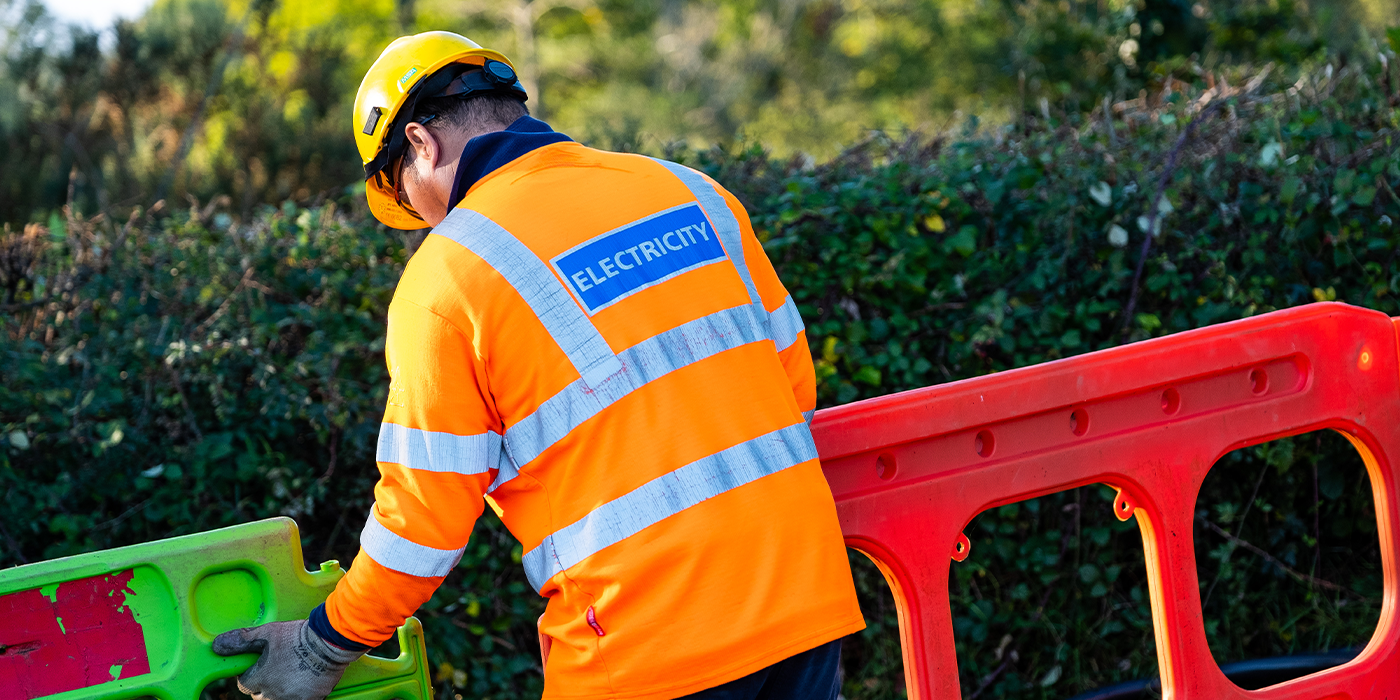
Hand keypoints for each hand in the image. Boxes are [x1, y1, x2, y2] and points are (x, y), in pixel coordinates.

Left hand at [212, 619, 364, 699]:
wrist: (329, 643)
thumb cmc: (298, 637)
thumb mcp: (268, 633)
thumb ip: (242, 640)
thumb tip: (217, 645)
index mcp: (261, 678)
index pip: (244, 685)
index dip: (249, 676)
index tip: (256, 668)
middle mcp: (273, 693)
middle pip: (259, 697)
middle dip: (262, 687)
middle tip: (272, 673)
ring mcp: (291, 698)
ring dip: (277, 693)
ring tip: (286, 679)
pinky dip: (296, 695)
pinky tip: (301, 682)